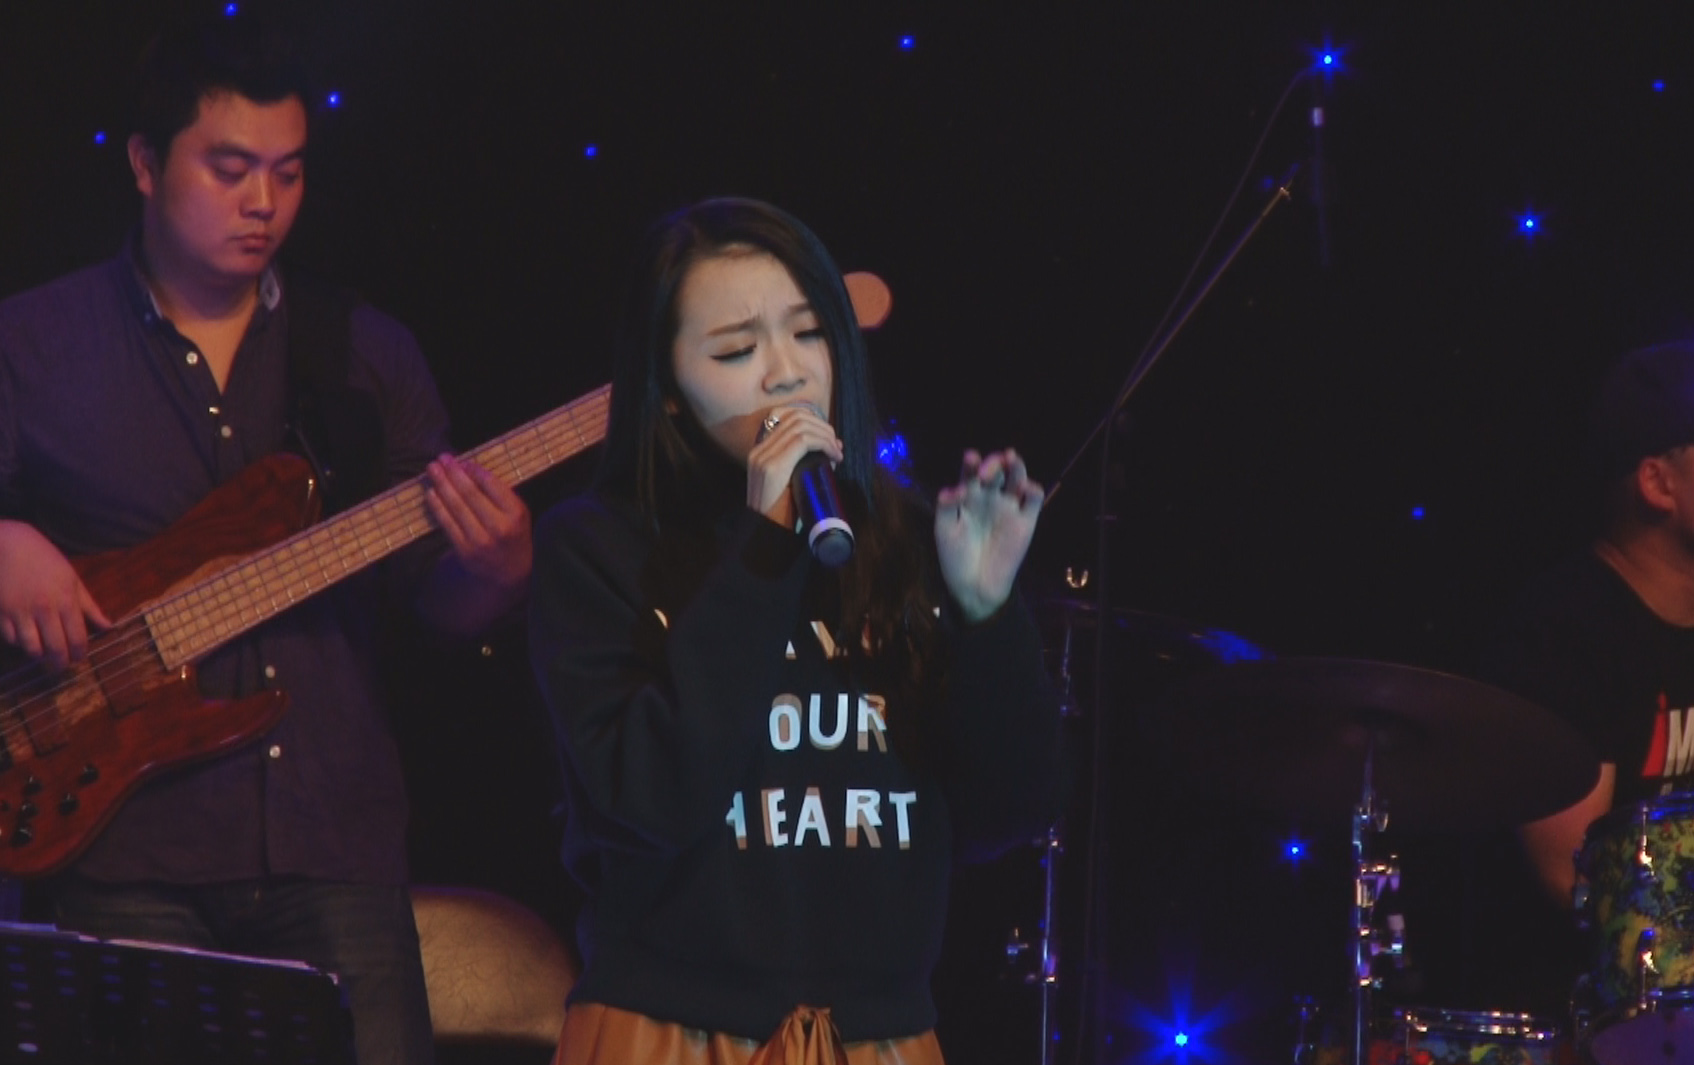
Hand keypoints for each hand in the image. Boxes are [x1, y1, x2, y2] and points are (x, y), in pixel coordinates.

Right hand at [0, 519, 110, 669]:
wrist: (11, 545)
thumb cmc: (46, 560)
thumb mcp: (73, 579)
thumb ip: (89, 606)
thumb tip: (108, 627)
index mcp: (66, 600)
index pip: (77, 638)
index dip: (79, 654)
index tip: (79, 660)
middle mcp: (44, 609)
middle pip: (55, 648)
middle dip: (60, 663)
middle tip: (61, 666)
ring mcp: (21, 612)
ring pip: (31, 648)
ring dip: (39, 656)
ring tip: (43, 656)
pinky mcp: (2, 613)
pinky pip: (11, 638)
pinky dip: (19, 642)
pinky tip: (25, 639)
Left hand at [423, 454, 532, 590]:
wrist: (509, 573)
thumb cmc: (513, 535)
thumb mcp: (518, 514)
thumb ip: (500, 494)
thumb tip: (468, 469)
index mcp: (516, 514)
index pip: (491, 485)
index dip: (473, 470)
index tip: (462, 461)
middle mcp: (499, 527)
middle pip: (470, 493)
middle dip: (453, 473)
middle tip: (441, 458)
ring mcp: (480, 540)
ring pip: (456, 506)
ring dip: (441, 485)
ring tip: (432, 469)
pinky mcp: (464, 550)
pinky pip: (447, 523)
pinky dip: (437, 506)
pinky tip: (431, 493)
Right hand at [745, 404, 842, 527]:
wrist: (766, 533)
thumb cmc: (780, 514)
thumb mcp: (789, 483)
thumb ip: (798, 465)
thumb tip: (824, 454)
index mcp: (759, 453)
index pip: (784, 418)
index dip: (812, 422)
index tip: (829, 438)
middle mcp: (758, 451)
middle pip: (795, 418)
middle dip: (822, 427)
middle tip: (837, 445)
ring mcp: (763, 457)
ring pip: (801, 426)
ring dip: (826, 436)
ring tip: (837, 452)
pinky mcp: (773, 466)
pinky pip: (804, 440)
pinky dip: (824, 444)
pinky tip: (834, 457)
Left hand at [935, 449, 1043, 622]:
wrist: (974, 586)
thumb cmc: (955, 557)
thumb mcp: (944, 531)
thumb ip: (946, 507)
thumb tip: (952, 489)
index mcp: (968, 496)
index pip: (971, 473)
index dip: (972, 463)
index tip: (971, 458)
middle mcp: (989, 497)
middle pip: (996, 470)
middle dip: (994, 463)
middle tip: (988, 472)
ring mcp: (1009, 507)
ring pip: (1017, 478)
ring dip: (1016, 466)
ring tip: (1011, 460)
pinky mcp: (1026, 521)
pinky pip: (1033, 500)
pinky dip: (1033, 490)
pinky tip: (1025, 489)